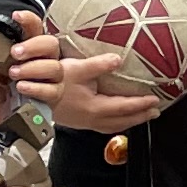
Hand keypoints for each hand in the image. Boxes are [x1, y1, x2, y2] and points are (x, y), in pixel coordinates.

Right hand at [18, 26, 170, 131]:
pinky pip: (104, 127)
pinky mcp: (79, 122)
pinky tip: (116, 120)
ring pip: (113, 126)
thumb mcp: (76, 69)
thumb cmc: (52, 84)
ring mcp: (85, 123)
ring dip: (129, 122)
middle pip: (122, 120)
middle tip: (155, 112)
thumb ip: (98, 65)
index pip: (125, 107)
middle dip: (140, 116)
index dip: (141, 104)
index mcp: (96, 108)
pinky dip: (115, 124)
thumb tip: (118, 59)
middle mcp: (92, 119)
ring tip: (141, 117)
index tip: (155, 100)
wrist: (31, 99)